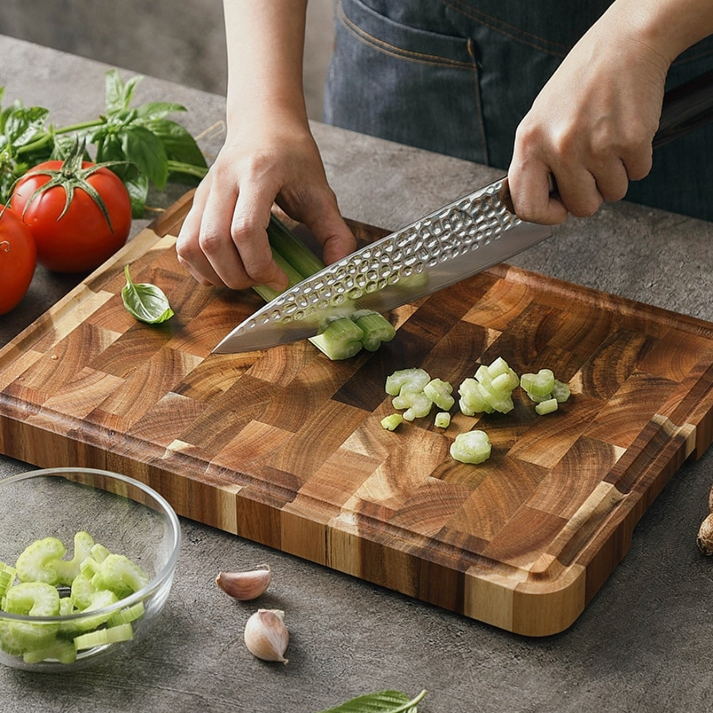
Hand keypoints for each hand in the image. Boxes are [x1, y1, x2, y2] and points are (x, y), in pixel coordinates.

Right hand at [176, 119, 355, 290]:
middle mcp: (223, 181)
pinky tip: (223, 270)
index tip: (281, 278)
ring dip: (216, 274)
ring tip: (244, 277)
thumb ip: (334, 231)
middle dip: (238, 275)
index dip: (261, 265)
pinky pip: (184, 243)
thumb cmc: (293, 156)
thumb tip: (337, 267)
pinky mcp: (195, 202)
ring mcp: (204, 191)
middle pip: (214, 242)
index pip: (245, 230)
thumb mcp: (321, 191)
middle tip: (264, 281)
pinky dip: (199, 266)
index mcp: (257, 174)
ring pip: (191, 245)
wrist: (264, 122)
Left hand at [507, 7, 669, 223]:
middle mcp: (559, 146)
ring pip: (612, 194)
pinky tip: (625, 133)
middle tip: (591, 166)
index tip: (558, 210)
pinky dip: (636, 160)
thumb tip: (539, 202)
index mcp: (529, 142)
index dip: (545, 215)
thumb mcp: (540, 120)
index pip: (527, 205)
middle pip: (581, 207)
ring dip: (614, 175)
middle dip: (590, 193)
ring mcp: (596, 145)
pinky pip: (637, 174)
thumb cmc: (580, 84)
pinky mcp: (632, 141)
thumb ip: (536, 162)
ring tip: (607, 142)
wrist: (624, 46)